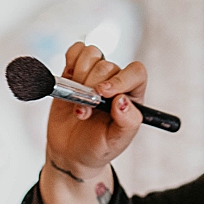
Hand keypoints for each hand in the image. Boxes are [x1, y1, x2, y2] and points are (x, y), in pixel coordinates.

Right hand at [44, 43, 147, 180]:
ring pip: (91, 55)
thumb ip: (127, 122)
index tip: (103, 94)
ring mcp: (94, 75)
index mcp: (132, 95)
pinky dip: (70, 61)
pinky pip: (75, 51)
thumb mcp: (116, 142)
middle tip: (84, 113)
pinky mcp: (74, 71)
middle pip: (106, 66)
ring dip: (78, 78)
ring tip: (75, 102)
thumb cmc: (97, 148)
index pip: (136, 72)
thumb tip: (122, 100)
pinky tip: (68, 82)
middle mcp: (115, 81)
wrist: (71, 152)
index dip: (120, 79)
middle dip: (90, 89)